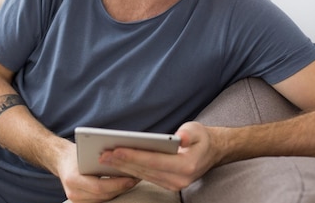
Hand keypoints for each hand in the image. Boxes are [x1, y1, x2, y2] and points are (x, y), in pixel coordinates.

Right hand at [55, 141, 139, 202]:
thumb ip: (101, 159)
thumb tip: (123, 159)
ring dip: (119, 191)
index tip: (131, 178)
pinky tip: (121, 185)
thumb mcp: (86, 152)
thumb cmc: (75, 153)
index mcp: (73, 179)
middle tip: (136, 178)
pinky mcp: (81, 202)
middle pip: (103, 195)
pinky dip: (112, 193)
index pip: (99, 187)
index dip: (117, 184)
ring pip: (104, 200)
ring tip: (131, 181)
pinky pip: (100, 200)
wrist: (61, 160)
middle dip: (121, 188)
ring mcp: (76, 200)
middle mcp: (73, 193)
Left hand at [98, 122, 220, 190]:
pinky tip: (118, 164)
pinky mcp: (168, 185)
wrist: (212, 152)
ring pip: (143, 175)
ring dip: (123, 167)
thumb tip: (180, 138)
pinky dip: (131, 171)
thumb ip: (188, 134)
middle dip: (122, 162)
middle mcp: (180, 179)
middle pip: (145, 170)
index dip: (134, 155)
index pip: (155, 160)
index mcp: (187, 165)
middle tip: (103, 154)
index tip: (116, 149)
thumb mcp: (197, 130)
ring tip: (106, 158)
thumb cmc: (202, 138)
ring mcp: (174, 185)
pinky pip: (146, 177)